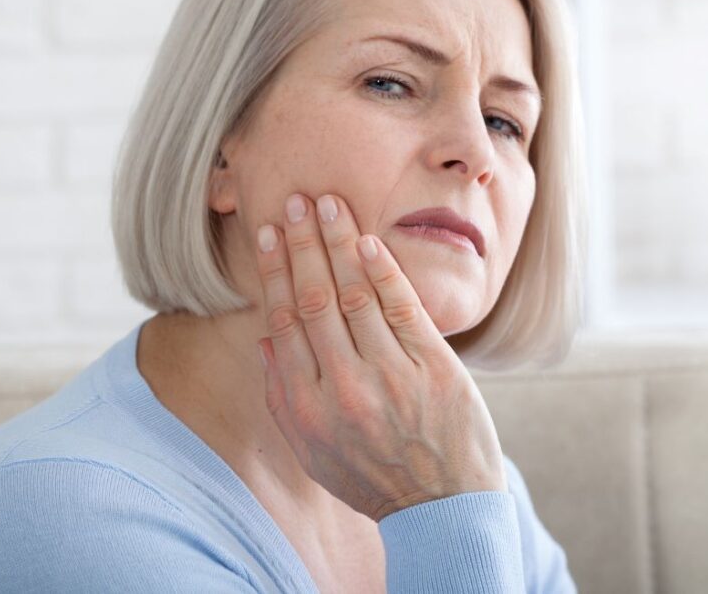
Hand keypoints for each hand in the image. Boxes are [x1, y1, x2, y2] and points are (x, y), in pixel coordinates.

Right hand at [254, 193, 506, 521]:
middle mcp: (344, 388)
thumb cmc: (373, 475)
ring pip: (357, 296)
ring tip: (327, 204)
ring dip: (339, 245)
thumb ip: (283, 396)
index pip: (284, 322)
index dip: (276, 272)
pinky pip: (403, 309)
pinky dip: (384, 272)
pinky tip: (368, 242)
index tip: (269, 234)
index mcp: (308, 407)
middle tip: (294, 201)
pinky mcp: (434, 368)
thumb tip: (264, 337)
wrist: (443, 506)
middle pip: (316, 300)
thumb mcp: (312, 451)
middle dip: (303, 245)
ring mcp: (391, 376)